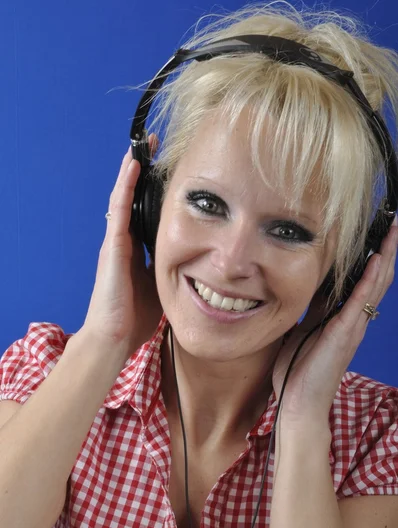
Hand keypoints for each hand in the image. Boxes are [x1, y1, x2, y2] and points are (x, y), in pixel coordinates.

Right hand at [82, 136, 162, 362]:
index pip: (143, 211)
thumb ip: (171, 266)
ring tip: (143, 145)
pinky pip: (119, 209)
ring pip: (123, 196)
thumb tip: (194, 257)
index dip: (151, 189)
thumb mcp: (161, 284)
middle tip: (154, 145)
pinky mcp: (112, 246)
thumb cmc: (135, 315)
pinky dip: (125, 185)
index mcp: (134, 249)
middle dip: (142, 171)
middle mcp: (123, 240)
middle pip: (132, 198)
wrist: (115, 336)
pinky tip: (133, 165)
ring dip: (132, 169)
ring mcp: (115, 241)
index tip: (167, 168)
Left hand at [272, 217, 397, 429]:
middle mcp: (353, 318)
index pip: (362, 279)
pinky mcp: (344, 333)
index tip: (374, 230)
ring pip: (375, 284)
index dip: (371, 254)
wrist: (299, 402)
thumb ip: (313, 309)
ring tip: (393, 230)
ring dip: (385, 256)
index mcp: (342, 316)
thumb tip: (313, 288)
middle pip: (376, 276)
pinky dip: (370, 279)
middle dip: (385, 247)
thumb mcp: (304, 329)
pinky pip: (360, 301)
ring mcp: (352, 325)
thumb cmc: (299, 370)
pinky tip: (377, 260)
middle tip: (393, 221)